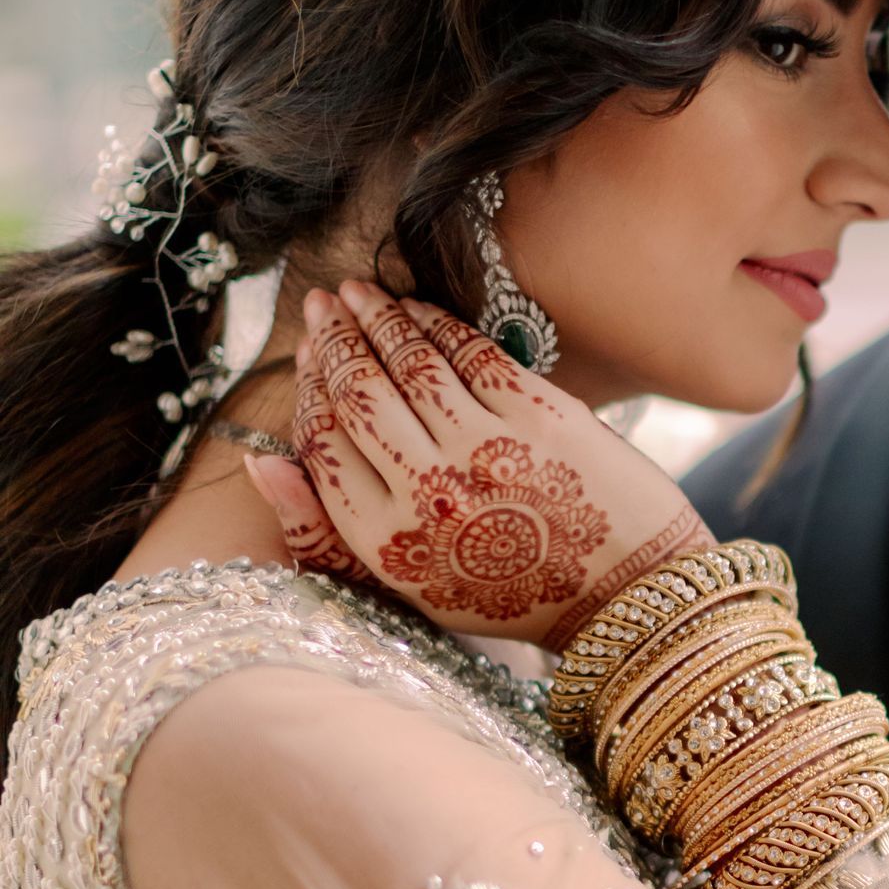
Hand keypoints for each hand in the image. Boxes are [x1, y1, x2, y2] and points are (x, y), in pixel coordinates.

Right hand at [247, 280, 712, 645]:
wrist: (624, 595)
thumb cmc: (512, 592)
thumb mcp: (410, 588)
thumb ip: (329, 537)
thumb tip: (263, 466)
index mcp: (387, 544)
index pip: (322, 443)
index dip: (310, 389)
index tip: (308, 353)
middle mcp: (426, 494)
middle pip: (357, 394)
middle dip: (333, 339)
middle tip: (323, 304)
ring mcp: (483, 450)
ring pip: (408, 362)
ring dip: (378, 317)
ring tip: (360, 293)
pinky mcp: (537, 416)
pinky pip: (468, 352)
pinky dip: (435, 323)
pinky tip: (418, 308)